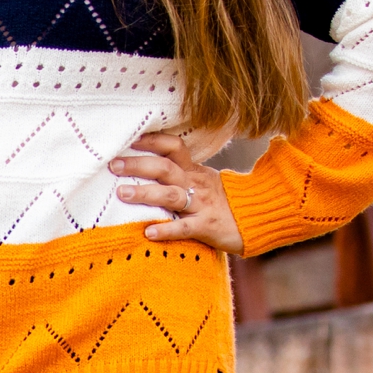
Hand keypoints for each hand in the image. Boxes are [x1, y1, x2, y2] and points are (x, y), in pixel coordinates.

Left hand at [113, 132, 244, 253]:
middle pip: (164, 168)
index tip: (128, 139)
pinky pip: (184, 227)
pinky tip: (148, 232)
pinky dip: (166, 230)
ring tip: (122, 193)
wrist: (259, 218)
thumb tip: (142, 169)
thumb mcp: (202, 181)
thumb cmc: (223, 202)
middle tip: (113, 165)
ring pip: (171, 195)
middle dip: (138, 165)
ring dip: (145, 193)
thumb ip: (178, 175)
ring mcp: (201, 205)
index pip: (172, 147)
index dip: (151, 141)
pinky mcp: (207, 226)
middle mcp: (195, 184)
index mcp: (193, 171)